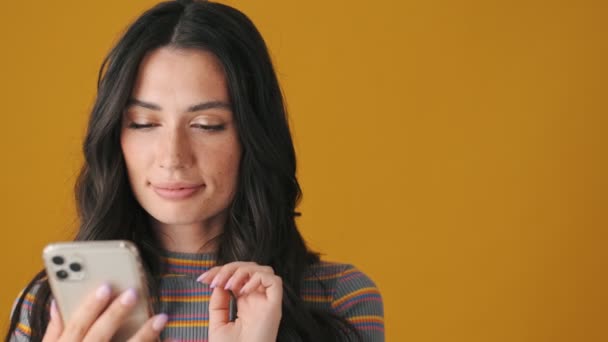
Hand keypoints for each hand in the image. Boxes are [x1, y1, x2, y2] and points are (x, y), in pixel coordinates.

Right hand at [42, 285, 168, 341]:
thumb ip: (54, 333)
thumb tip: (59, 305)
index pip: (76, 327)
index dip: (90, 307)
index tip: (106, 287)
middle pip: (98, 337)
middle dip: (115, 315)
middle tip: (133, 293)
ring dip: (144, 336)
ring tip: (161, 318)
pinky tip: (168, 341)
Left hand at [197, 262, 281, 341]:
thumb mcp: (218, 323)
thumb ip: (218, 303)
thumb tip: (218, 284)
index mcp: (245, 303)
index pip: (237, 276)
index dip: (221, 271)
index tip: (203, 279)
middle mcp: (257, 300)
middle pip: (250, 268)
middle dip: (229, 268)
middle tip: (214, 281)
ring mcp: (267, 302)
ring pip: (263, 270)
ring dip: (243, 271)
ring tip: (229, 285)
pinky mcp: (275, 306)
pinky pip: (274, 281)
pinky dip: (257, 279)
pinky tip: (243, 291)